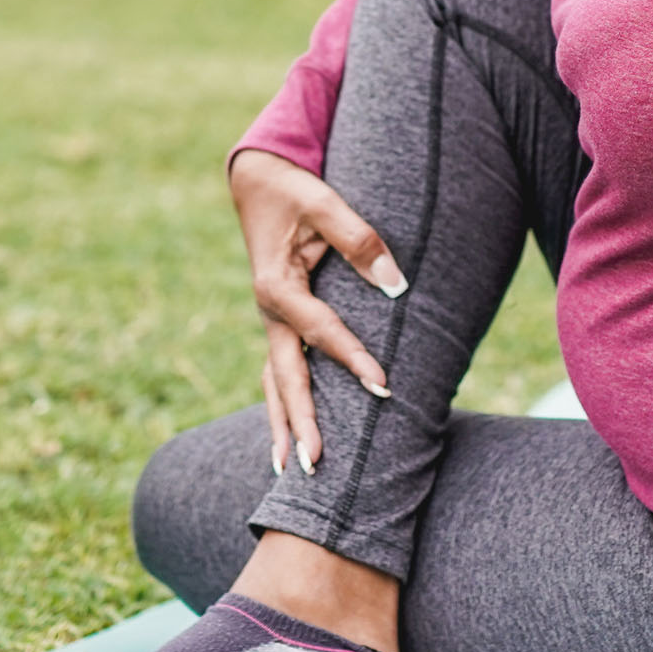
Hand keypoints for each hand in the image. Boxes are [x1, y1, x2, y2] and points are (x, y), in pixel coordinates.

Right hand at [229, 149, 406, 475]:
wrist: (257, 180)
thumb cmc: (292, 190)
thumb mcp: (323, 202)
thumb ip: (359, 240)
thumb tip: (395, 282)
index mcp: (276, 286)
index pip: (320, 332)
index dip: (352, 360)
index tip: (383, 389)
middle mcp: (269, 312)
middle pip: (285, 377)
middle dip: (301, 421)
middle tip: (316, 465)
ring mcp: (271, 322)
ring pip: (275, 382)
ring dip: (284, 425)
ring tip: (290, 471)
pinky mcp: (278, 323)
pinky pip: (279, 371)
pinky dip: (283, 405)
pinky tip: (288, 438)